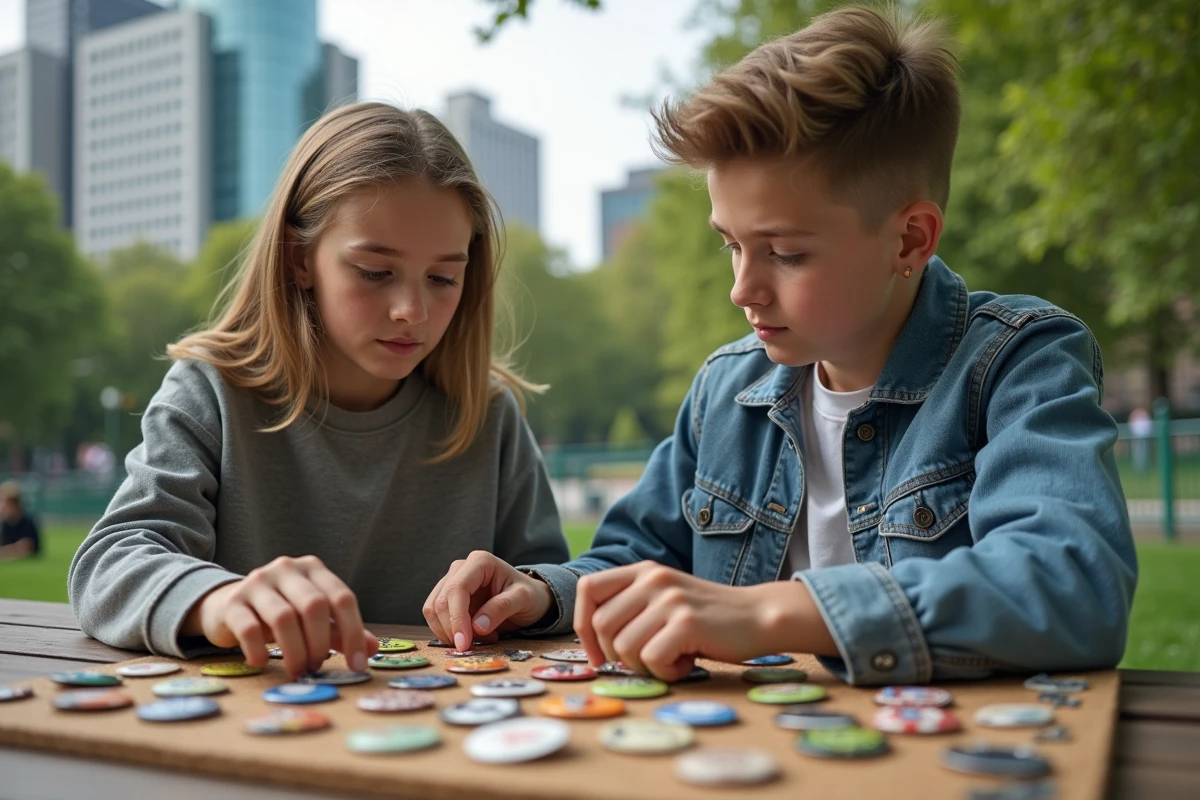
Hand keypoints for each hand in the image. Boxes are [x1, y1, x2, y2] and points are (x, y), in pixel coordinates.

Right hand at [183, 555, 377, 678]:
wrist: (228, 606)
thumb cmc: (280, 613)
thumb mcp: (313, 619)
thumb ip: (341, 631)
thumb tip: (372, 650)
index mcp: (313, 569)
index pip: (342, 597)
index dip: (354, 633)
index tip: (358, 665)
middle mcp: (286, 569)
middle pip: (314, 606)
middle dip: (320, 644)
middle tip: (317, 667)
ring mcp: (257, 582)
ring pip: (283, 617)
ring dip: (294, 651)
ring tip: (297, 670)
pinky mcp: (232, 602)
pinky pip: (249, 628)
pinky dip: (259, 650)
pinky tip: (262, 662)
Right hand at [423, 550, 554, 650]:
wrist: (530, 598)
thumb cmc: (529, 595)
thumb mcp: (523, 599)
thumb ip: (501, 608)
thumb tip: (477, 626)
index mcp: (480, 562)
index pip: (457, 589)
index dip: (456, 618)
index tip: (463, 643)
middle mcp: (461, 568)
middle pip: (441, 601)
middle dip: (452, 629)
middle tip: (471, 646)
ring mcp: (452, 582)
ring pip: (434, 610)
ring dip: (450, 631)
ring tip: (480, 638)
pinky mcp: (448, 598)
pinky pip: (437, 618)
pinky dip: (450, 632)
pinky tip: (474, 635)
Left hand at [574, 561, 835, 681]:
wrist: (759, 616)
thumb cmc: (708, 618)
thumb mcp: (665, 599)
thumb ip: (632, 608)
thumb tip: (593, 645)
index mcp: (643, 571)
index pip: (588, 589)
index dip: (582, 625)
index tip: (599, 654)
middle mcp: (653, 579)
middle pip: (601, 626)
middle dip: (618, 656)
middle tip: (649, 659)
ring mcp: (670, 599)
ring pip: (624, 648)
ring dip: (646, 666)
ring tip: (674, 658)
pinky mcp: (686, 622)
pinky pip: (651, 659)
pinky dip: (666, 672)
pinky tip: (687, 663)